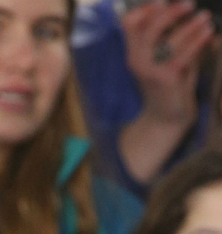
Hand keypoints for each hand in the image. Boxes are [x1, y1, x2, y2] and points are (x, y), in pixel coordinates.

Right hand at [121, 1, 215, 125]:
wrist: (166, 118)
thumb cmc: (170, 86)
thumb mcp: (167, 58)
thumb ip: (172, 38)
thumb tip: (186, 14)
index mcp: (133, 53)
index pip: (128, 24)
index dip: (144, 9)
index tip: (163, 1)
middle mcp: (136, 60)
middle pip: (146, 28)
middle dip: (169, 12)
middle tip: (189, 3)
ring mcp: (149, 70)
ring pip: (166, 39)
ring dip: (189, 25)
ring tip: (205, 16)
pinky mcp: (165, 79)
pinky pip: (182, 54)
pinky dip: (197, 40)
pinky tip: (208, 33)